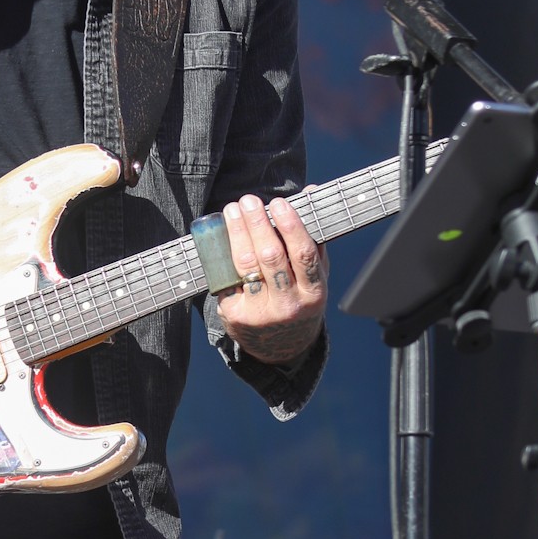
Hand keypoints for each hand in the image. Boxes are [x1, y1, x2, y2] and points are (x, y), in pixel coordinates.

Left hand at [215, 194, 327, 367]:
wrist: (282, 346)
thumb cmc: (300, 299)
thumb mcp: (315, 276)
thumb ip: (313, 237)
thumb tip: (312, 192)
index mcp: (313, 293)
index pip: (303, 255)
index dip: (290, 226)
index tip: (278, 203)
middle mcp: (288, 305)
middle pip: (270, 257)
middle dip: (257, 224)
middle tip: (248, 201)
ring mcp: (260, 313)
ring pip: (245, 266)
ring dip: (237, 233)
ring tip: (233, 211)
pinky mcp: (236, 316)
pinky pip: (228, 278)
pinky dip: (223, 255)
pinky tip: (222, 236)